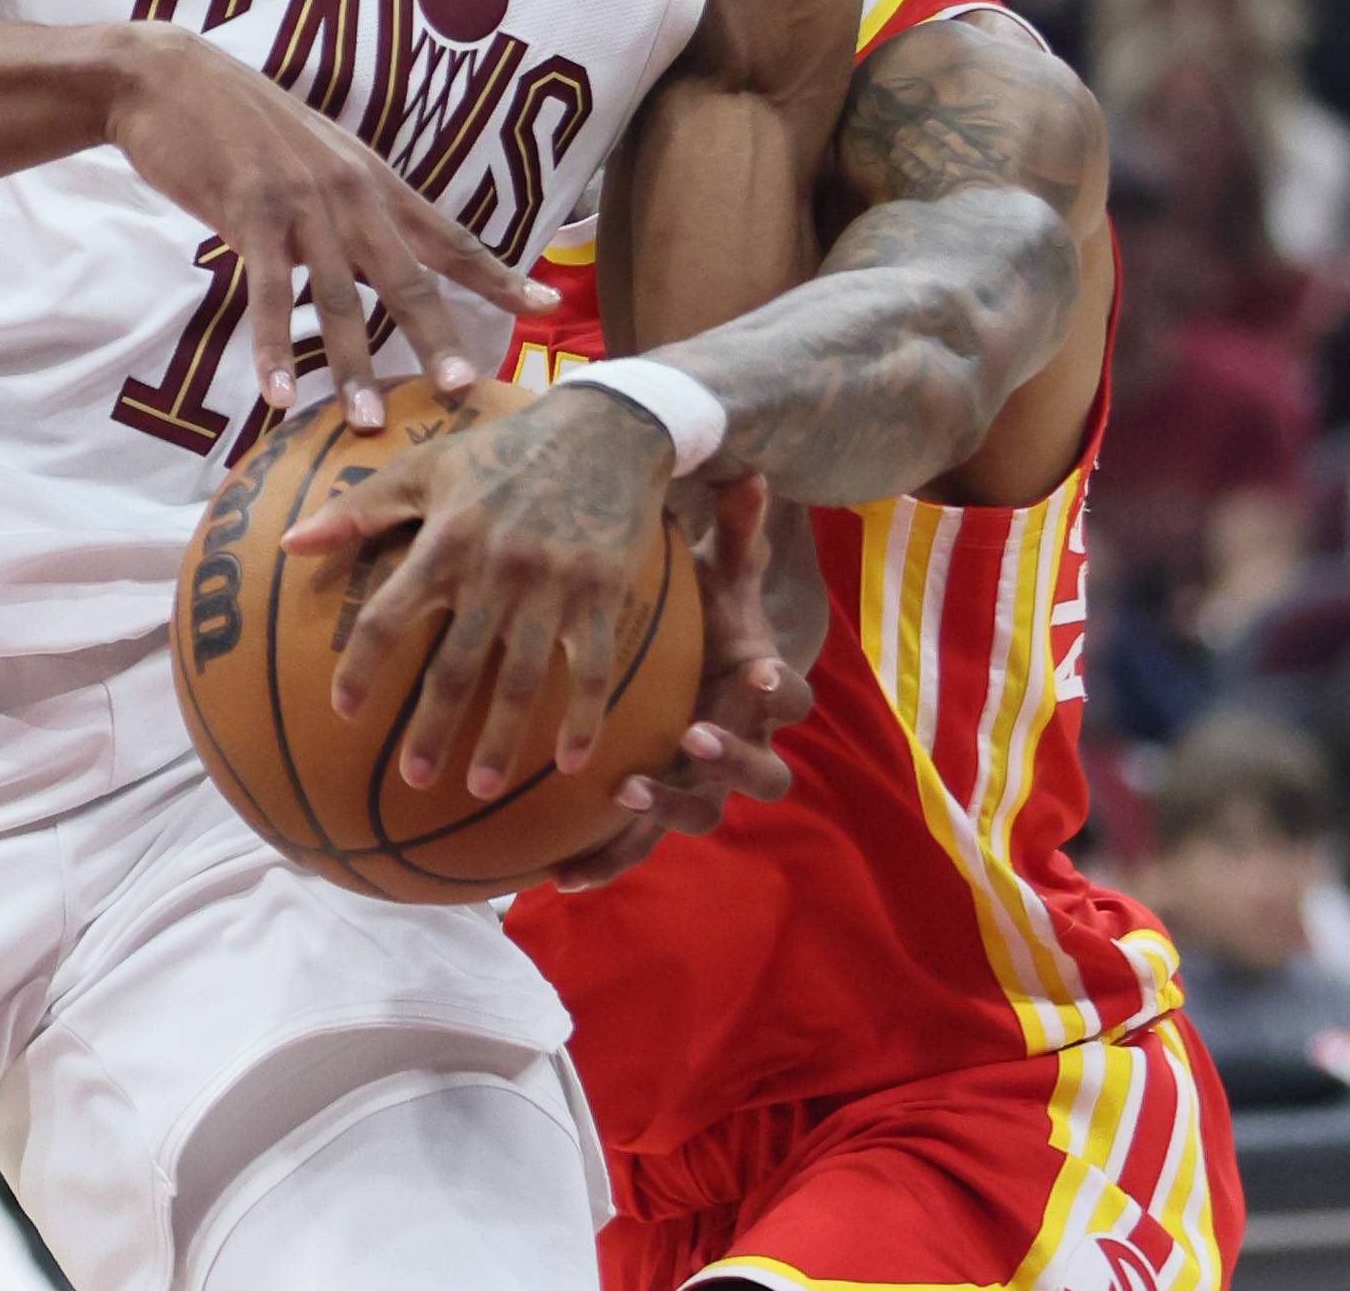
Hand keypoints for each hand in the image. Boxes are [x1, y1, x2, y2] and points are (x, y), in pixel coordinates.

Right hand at [106, 23, 552, 426]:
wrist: (167, 76)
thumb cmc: (238, 123)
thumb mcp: (312, 156)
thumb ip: (347, 206)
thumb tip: (372, 259)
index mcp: (371, 178)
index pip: (446, 234)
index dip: (494, 272)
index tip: (544, 304)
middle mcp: (349, 190)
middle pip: (406, 277)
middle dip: (439, 337)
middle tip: (466, 389)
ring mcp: (301, 201)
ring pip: (339, 298)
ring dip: (352, 366)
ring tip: (366, 423)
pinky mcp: (249, 212)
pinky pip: (269, 293)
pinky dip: (274, 348)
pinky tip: (279, 394)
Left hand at [282, 384, 673, 795]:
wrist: (605, 425)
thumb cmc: (503, 448)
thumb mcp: (427, 466)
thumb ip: (358, 508)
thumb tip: (288, 542)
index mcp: (445, 539)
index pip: (388, 614)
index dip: (362, 666)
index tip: (342, 712)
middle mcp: (495, 567)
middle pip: (456, 665)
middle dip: (432, 728)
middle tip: (413, 779)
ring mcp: (551, 585)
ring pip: (521, 678)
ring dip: (501, 739)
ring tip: (482, 787)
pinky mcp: (601, 592)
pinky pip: (592, 667)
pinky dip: (582, 718)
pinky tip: (571, 762)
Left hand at [552, 476, 812, 889]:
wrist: (696, 674)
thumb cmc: (710, 620)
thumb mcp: (722, 577)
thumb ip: (738, 532)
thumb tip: (752, 473)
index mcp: (762, 690)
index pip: (789, 697)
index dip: (779, 691)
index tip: (760, 672)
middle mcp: (742, 747)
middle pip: (762, 776)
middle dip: (732, 759)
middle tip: (694, 733)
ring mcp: (702, 787)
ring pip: (701, 814)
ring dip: (667, 811)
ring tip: (625, 793)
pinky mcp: (657, 816)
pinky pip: (636, 848)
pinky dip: (604, 861)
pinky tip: (560, 875)